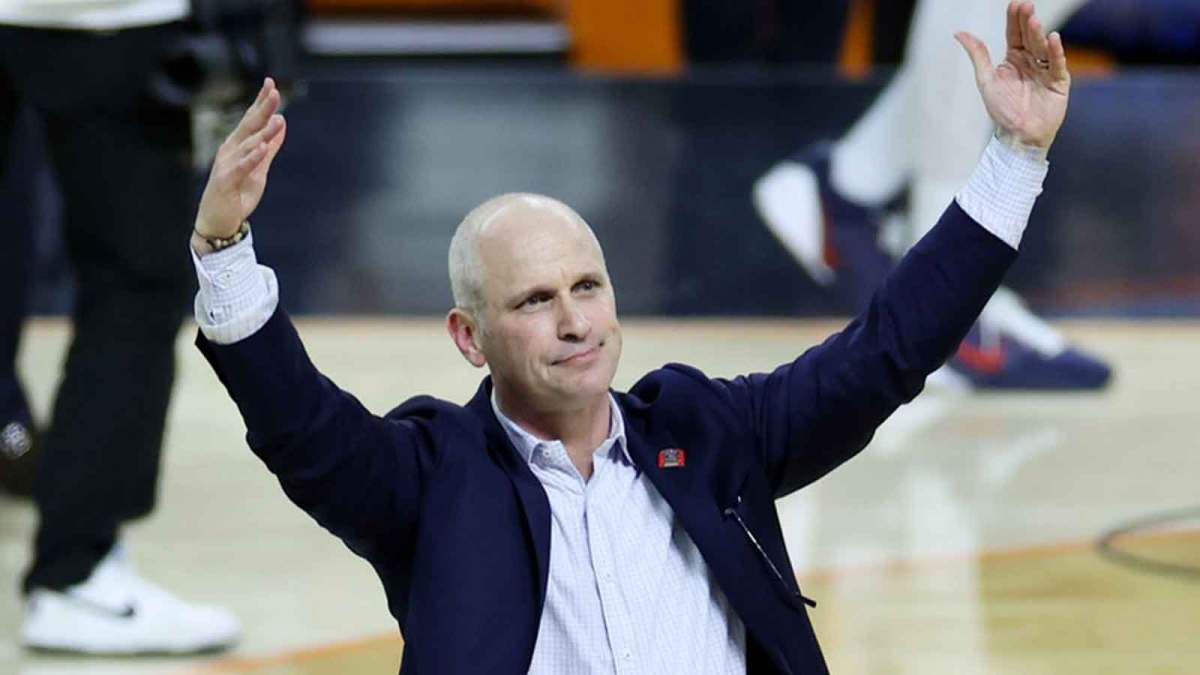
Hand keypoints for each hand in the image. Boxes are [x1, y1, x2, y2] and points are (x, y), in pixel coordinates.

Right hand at [193, 78, 286, 251]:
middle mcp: (230, 150)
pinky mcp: (227, 181)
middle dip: (262, 108)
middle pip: (248, 126)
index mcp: (238, 145)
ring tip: (277, 119)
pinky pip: (242, 167)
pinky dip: (252, 158)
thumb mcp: (259, 168)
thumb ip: (270, 147)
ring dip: (263, 132)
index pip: (251, 120)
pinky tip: (262, 148)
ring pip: (248, 145)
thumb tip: (282, 124)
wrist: (219, 220)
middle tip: (274, 91)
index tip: (271, 84)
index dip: (261, 103)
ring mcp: (227, 165)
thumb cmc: (237, 193)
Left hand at [955, 1, 1069, 151]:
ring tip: (1034, 20)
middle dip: (1027, 22)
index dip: (1015, 20)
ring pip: (1042, 48)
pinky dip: (1055, 52)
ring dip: (1039, 34)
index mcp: (1014, 59)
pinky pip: (1057, 64)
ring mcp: (1046, 70)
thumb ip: (977, 54)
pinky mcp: (1058, 82)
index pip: (1015, 34)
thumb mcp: (986, 79)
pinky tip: (1052, 39)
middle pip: (1029, 37)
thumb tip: (959, 32)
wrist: (1017, 136)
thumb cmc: (1001, 110)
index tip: (1015, 4)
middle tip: (1026, 6)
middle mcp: (1031, 61)